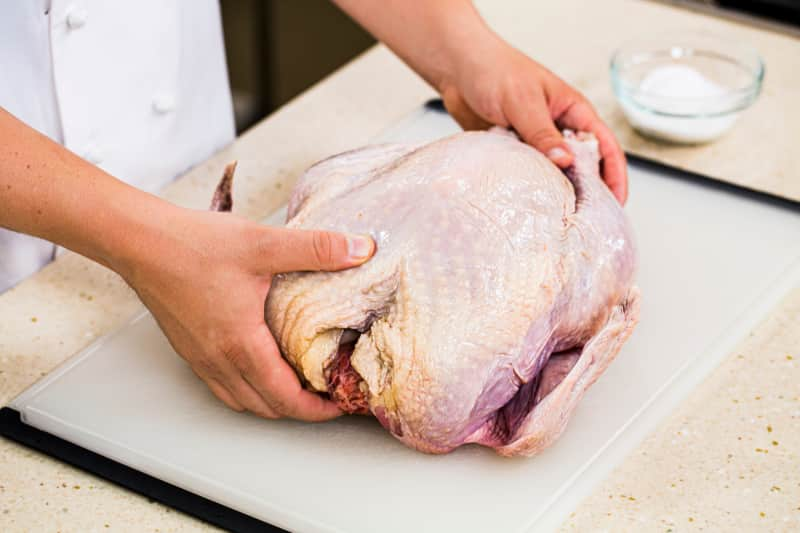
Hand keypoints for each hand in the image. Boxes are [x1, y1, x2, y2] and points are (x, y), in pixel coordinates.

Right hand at [120, 208, 374, 420]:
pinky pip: (222, 385)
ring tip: (298, 386)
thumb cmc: (193, 244)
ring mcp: (200, 357)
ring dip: (272, 402)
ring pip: (241, 400)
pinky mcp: (189, 347)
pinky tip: (259, 366)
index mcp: (241, 345)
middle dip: (300, 410)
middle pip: (265, 407)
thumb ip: (316, 248)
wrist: (139, 240)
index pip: (285, 398)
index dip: (317, 408)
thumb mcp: (263, 243)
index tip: (340, 403)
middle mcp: (219, 360)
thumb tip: (360, 249)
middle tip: (327, 397)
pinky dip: (247, 389)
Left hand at [439, 39, 627, 202]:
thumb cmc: (495, 71)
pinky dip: (529, 188)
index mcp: (573, 111)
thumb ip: (542, 133)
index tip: (616, 203)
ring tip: (558, 220)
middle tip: (585, 222)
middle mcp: (558, 129)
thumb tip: (565, 162)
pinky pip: (527, 175)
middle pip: (583, 166)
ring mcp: (536, 143)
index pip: (605, 146)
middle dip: (588, 193)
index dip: (615, 175)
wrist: (457, 70)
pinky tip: (527, 205)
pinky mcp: (514, 152)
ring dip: (556, 193)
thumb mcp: (524, 102)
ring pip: (554, 174)